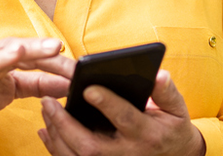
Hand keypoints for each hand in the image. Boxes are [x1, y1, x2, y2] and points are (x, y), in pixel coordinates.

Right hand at [0, 38, 74, 145]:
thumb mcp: (12, 89)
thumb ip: (39, 84)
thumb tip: (68, 83)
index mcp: (2, 57)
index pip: (33, 55)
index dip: (54, 61)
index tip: (77, 67)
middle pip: (13, 50)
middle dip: (35, 49)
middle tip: (57, 47)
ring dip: (2, 56)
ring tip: (19, 52)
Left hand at [37, 70, 206, 155]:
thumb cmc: (172, 129)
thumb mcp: (176, 110)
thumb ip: (166, 92)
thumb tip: (158, 74)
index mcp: (147, 135)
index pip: (125, 119)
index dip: (107, 104)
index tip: (88, 88)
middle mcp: (127, 154)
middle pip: (90, 146)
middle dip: (66, 125)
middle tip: (48, 101)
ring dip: (57, 136)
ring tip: (46, 109)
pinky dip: (56, 148)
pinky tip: (46, 130)